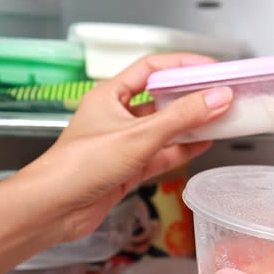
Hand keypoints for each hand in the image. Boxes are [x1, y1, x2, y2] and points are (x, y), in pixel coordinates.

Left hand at [16, 53, 232, 242]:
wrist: (54, 209)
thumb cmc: (80, 166)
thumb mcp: (139, 135)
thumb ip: (182, 117)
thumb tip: (217, 97)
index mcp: (110, 95)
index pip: (152, 68)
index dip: (182, 65)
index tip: (210, 68)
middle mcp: (116, 116)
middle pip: (160, 98)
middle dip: (190, 96)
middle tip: (219, 94)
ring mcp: (123, 143)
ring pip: (164, 128)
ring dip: (190, 124)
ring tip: (219, 119)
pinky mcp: (128, 168)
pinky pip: (162, 153)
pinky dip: (182, 150)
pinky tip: (202, 145)